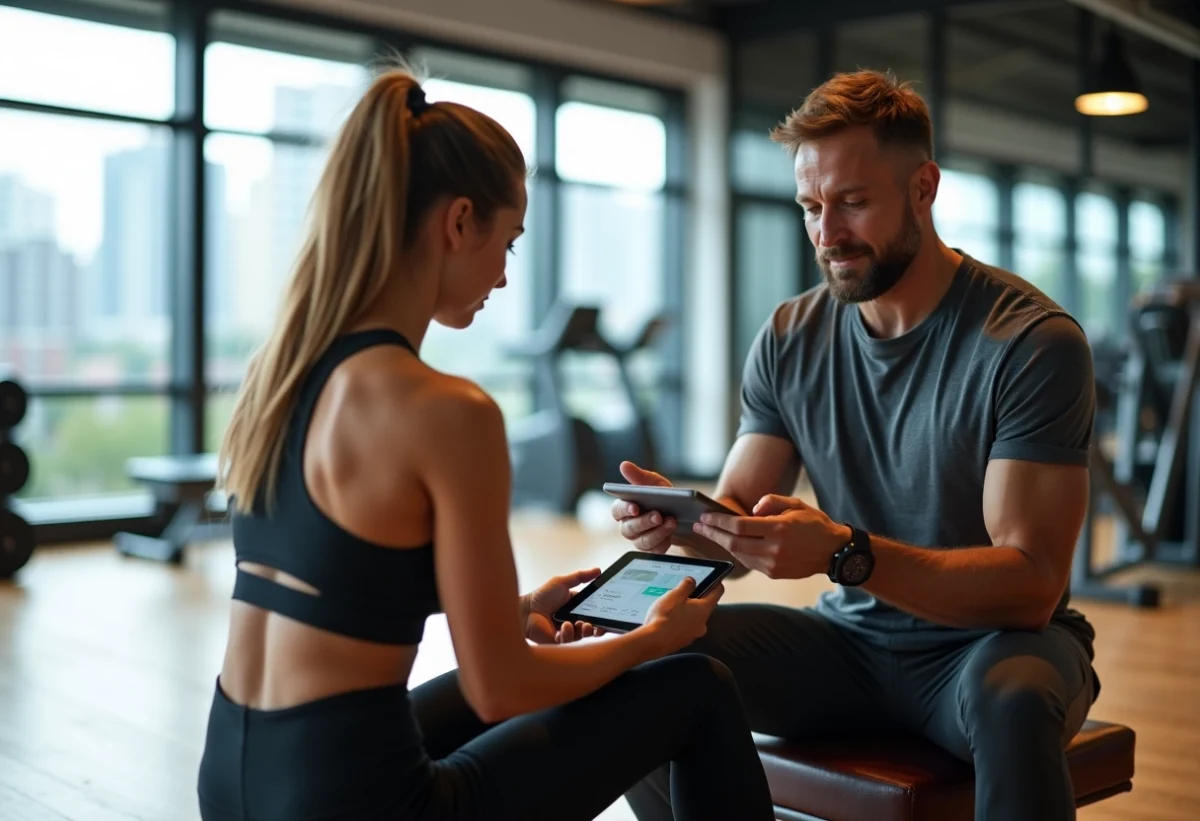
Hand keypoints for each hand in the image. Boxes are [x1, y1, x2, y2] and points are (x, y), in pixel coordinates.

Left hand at [521, 567, 607, 643]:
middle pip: (591, 628)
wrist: (526, 609)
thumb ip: (580, 576)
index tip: (608, 617)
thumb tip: (598, 570)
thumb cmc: (542, 596)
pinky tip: (564, 627)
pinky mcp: (558, 641)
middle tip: (595, 626)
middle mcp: (574, 621)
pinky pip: (567, 641)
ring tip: (580, 624)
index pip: (595, 614)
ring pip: (581, 636)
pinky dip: (568, 634)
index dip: (602, 617)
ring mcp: (567, 632)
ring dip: (583, 631)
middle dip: (596, 628)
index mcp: (577, 608)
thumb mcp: (562, 582)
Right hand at [611, 461, 676, 554]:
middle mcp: (628, 526)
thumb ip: (639, 476)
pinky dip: (664, 540)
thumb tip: (624, 465)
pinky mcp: (652, 549)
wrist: (683, 514)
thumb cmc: (663, 497)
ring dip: (657, 532)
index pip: (617, 510)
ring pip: (642, 541)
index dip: (624, 509)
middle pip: (629, 528)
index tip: (635, 507)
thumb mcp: (654, 484)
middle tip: (658, 515)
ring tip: (671, 522)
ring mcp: (639, 539)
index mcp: (625, 508)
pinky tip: (672, 533)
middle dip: (644, 522)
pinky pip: (654, 549)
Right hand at [641, 576, 723, 654]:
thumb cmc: (665, 617)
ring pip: (694, 618)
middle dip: (695, 598)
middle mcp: (703, 623)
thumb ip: (686, 586)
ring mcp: (694, 634)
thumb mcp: (675, 595)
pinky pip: (685, 628)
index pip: (718, 592)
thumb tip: (692, 581)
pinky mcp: (684, 641)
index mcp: (704, 609)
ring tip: (670, 607)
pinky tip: (666, 620)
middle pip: (704, 606)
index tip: (712, 579)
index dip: (715, 583)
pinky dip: (679, 622)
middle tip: (682, 593)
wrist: (654, 642)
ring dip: (686, 611)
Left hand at [691, 494, 849, 578]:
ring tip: (710, 533)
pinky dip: (736, 552)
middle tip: (699, 525)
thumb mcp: (795, 504)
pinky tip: (729, 543)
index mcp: (779, 529)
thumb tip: (751, 510)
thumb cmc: (813, 523)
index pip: (739, 526)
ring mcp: (773, 564)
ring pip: (738, 554)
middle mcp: (774, 549)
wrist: (833, 552)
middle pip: (733, 543)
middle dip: (713, 533)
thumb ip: (771, 501)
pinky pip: (748, 562)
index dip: (719, 521)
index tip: (705, 516)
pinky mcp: (773, 574)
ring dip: (722, 544)